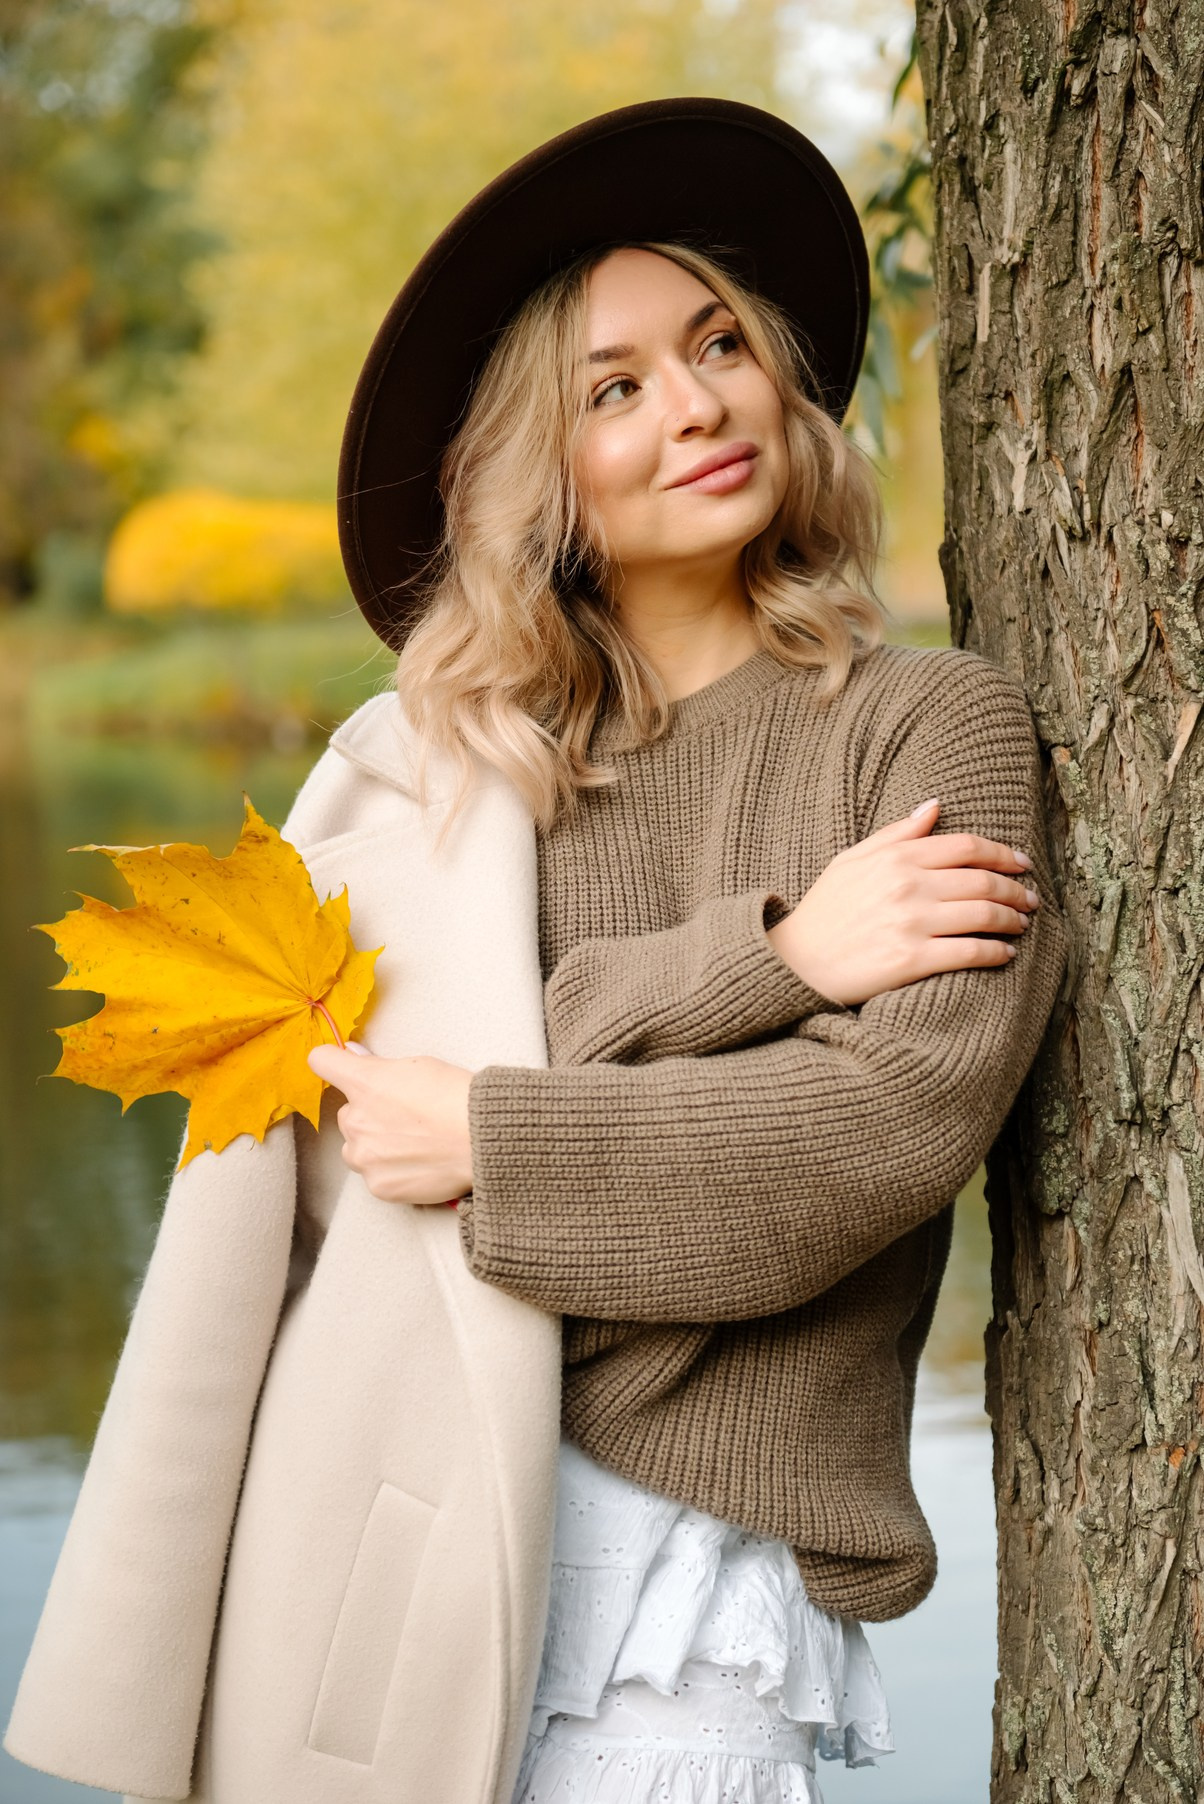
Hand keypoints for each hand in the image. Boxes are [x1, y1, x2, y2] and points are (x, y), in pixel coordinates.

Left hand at [305, 1042, 474, 1206]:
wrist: (482, 1141)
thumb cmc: (459, 1098)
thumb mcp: (421, 1066)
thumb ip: (380, 1065)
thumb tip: (356, 1056)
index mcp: (365, 1082)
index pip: (322, 1061)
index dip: (330, 1061)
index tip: (338, 1065)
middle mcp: (356, 1119)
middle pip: (346, 1113)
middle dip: (368, 1114)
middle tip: (404, 1118)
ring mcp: (364, 1156)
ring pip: (356, 1148)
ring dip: (374, 1146)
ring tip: (413, 1145)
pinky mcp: (378, 1185)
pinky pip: (374, 1175)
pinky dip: (391, 1171)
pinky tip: (418, 1163)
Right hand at [766, 798, 1039, 1007]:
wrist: (796, 962)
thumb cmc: (825, 910)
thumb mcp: (852, 860)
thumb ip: (896, 834)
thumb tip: (934, 806)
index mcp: (896, 857)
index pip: (966, 846)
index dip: (1003, 853)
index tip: (1022, 864)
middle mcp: (907, 886)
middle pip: (983, 881)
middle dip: (1016, 889)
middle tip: (1030, 899)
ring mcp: (911, 924)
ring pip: (984, 915)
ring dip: (1012, 920)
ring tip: (1021, 925)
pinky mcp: (911, 960)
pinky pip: (970, 952)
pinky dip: (996, 953)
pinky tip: (1004, 954)